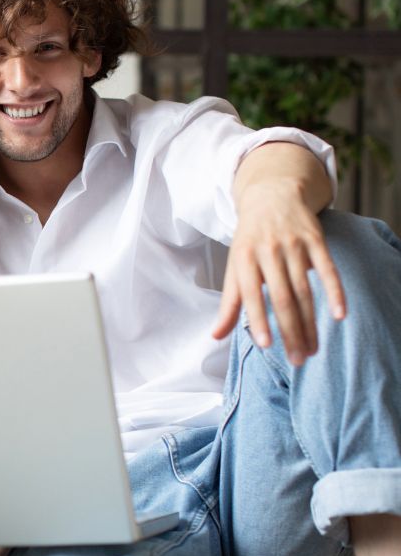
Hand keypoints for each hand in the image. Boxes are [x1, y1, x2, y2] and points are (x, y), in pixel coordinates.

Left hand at [211, 180, 345, 364]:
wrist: (271, 196)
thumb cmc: (249, 240)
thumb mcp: (234, 266)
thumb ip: (229, 302)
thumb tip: (215, 336)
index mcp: (243, 259)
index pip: (252, 294)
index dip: (259, 320)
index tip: (268, 346)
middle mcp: (268, 251)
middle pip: (282, 297)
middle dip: (290, 331)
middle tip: (299, 360)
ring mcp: (293, 244)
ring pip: (305, 289)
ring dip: (311, 322)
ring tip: (313, 349)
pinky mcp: (316, 239)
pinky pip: (328, 268)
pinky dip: (335, 292)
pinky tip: (340, 315)